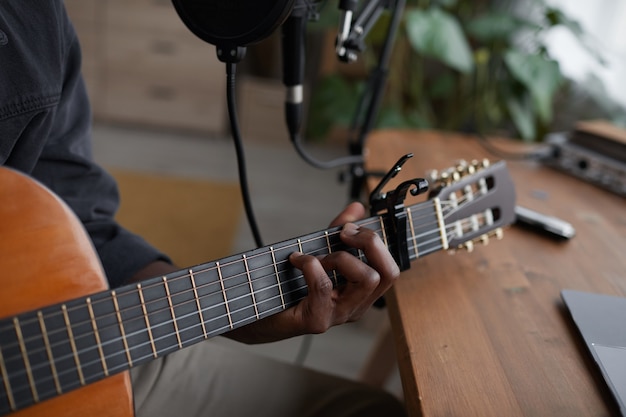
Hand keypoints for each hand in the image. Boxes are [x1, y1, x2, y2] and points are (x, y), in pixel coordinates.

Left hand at [226, 202, 399, 343]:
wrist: (256, 312)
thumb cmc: (287, 284)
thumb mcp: (318, 251)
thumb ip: (338, 231)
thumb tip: (357, 206)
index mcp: (360, 292)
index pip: (391, 270)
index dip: (377, 242)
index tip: (351, 228)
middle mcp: (356, 306)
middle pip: (388, 273)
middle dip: (369, 243)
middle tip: (343, 234)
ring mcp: (339, 316)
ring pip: (365, 279)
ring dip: (341, 257)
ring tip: (318, 255)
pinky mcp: (318, 321)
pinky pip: (325, 285)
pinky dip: (310, 264)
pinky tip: (296, 260)